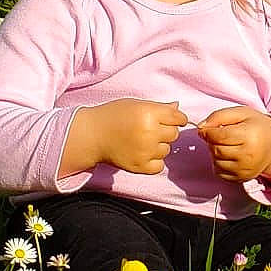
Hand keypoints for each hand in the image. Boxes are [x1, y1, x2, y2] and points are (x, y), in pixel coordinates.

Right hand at [65, 99, 187, 175]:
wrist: (92, 135)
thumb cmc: (112, 116)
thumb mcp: (135, 104)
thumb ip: (158, 107)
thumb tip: (177, 108)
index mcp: (149, 114)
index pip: (178, 118)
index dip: (177, 119)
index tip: (172, 120)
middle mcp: (149, 133)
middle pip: (174, 134)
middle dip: (166, 131)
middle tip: (150, 130)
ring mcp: (145, 151)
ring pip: (166, 150)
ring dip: (159, 146)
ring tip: (142, 141)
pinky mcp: (140, 166)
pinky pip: (159, 165)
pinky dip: (154, 161)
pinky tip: (142, 153)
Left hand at [195, 106, 270, 183]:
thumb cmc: (256, 126)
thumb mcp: (241, 113)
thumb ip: (219, 116)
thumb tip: (201, 128)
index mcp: (249, 136)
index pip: (218, 136)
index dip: (208, 132)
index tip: (208, 128)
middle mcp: (248, 156)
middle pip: (216, 150)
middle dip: (212, 142)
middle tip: (219, 135)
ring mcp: (245, 169)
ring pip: (216, 162)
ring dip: (215, 153)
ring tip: (226, 145)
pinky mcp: (242, 178)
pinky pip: (220, 172)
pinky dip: (219, 163)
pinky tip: (229, 155)